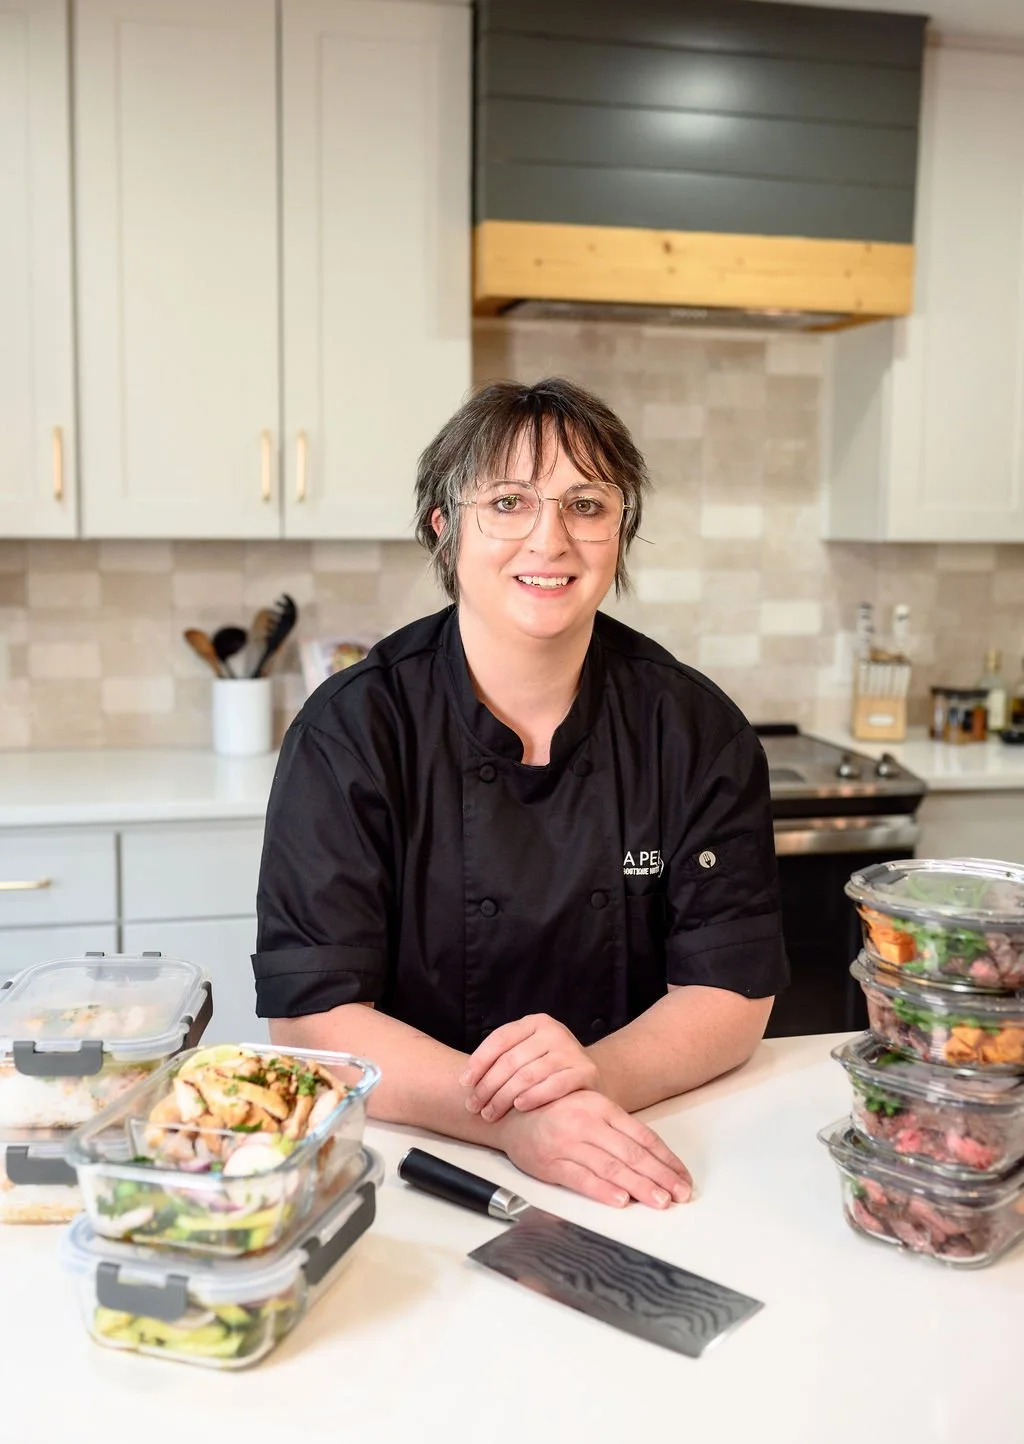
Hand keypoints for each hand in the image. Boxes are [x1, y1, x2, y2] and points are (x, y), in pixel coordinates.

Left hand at [461, 1014, 601, 1120]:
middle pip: (511, 1060)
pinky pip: (554, 1085)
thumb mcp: (526, 1053)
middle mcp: (554, 1031)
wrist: (588, 1077)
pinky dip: (534, 1096)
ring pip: (528, 1075)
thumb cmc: (547, 1068)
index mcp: (535, 1022)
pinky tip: (519, 1107)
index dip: (479, 1061)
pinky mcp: (585, 1071)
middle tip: (473, 1106)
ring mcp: (571, 1050)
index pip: (500, 1039)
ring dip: (504, 1097)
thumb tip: (466, 1081)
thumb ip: (502, 1059)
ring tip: (490, 1113)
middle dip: (488, 1086)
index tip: (464, 1083)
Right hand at [498, 1090, 691, 1209]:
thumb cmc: (555, 1112)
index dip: (665, 1159)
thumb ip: (617, 1130)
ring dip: (639, 1186)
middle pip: (631, 1153)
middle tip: (680, 1193)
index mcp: (601, 1106)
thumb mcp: (589, 1108)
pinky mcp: (551, 1163)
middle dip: (660, 1176)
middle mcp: (586, 1122)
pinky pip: (581, 1179)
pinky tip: (620, 1200)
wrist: (510, 1114)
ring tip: (660, 1200)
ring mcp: (568, 1143)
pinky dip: (603, 1190)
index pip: (642, 1136)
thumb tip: (653, 1160)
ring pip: (611, 1167)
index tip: (682, 1177)